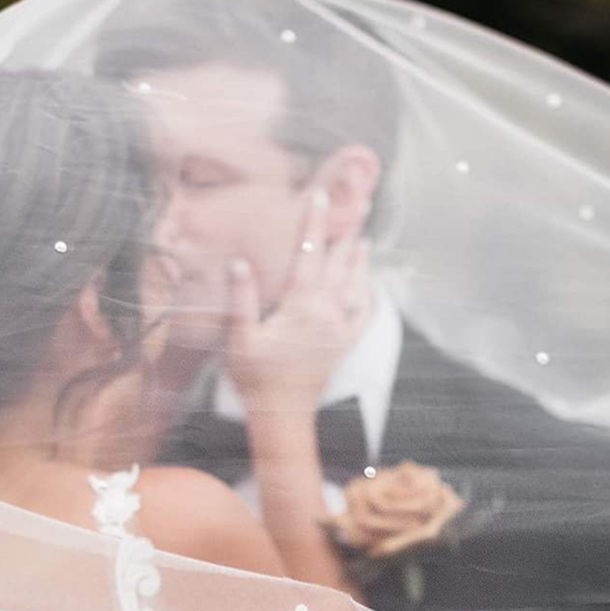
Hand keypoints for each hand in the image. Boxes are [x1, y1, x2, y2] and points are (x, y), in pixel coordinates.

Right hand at [223, 192, 371, 410]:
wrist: (283, 415)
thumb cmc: (256, 378)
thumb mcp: (240, 338)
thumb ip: (242, 299)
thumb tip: (240, 263)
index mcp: (301, 305)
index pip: (309, 253)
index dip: (314, 221)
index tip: (319, 194)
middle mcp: (326, 312)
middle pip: (340, 262)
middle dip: (346, 231)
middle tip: (357, 203)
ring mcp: (339, 328)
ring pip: (355, 284)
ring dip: (359, 258)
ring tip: (364, 237)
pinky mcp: (344, 345)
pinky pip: (363, 314)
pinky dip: (368, 295)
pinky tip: (369, 286)